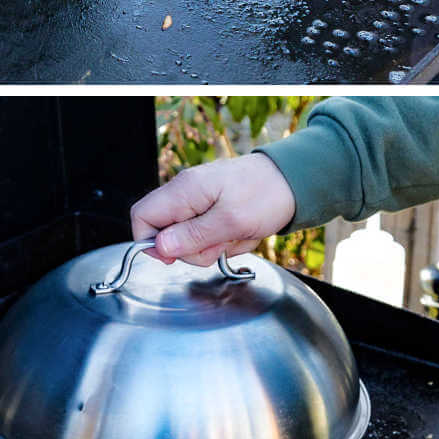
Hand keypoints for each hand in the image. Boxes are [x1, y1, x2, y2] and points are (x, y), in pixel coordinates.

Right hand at [130, 154, 295, 267]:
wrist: (296, 182)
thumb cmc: (267, 193)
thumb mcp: (231, 221)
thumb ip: (193, 235)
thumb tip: (160, 247)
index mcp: (184, 190)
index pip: (142, 216)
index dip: (149, 242)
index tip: (173, 257)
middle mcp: (186, 194)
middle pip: (164, 233)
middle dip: (189, 249)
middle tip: (218, 245)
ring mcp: (199, 201)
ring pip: (186, 238)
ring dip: (210, 247)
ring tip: (234, 237)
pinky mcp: (212, 209)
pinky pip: (206, 235)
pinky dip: (222, 241)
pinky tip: (239, 234)